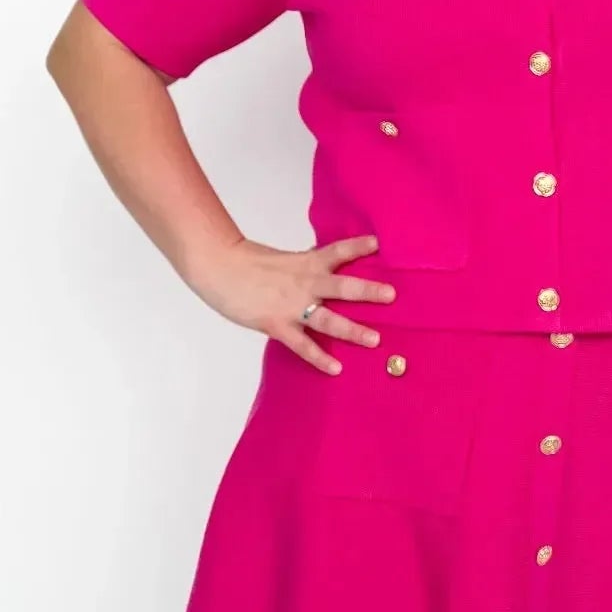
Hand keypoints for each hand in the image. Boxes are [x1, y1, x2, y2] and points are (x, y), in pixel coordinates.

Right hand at [186, 233, 395, 374]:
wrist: (218, 267)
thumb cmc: (246, 262)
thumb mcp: (283, 260)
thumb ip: (304, 268)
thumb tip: (323, 270)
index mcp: (306, 262)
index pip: (338, 251)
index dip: (359, 246)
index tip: (380, 243)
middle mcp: (304, 283)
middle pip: (342, 287)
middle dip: (368, 292)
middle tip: (392, 295)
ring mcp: (292, 306)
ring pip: (329, 319)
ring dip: (353, 330)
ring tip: (376, 340)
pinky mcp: (277, 324)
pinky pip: (303, 344)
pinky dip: (319, 358)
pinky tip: (336, 368)